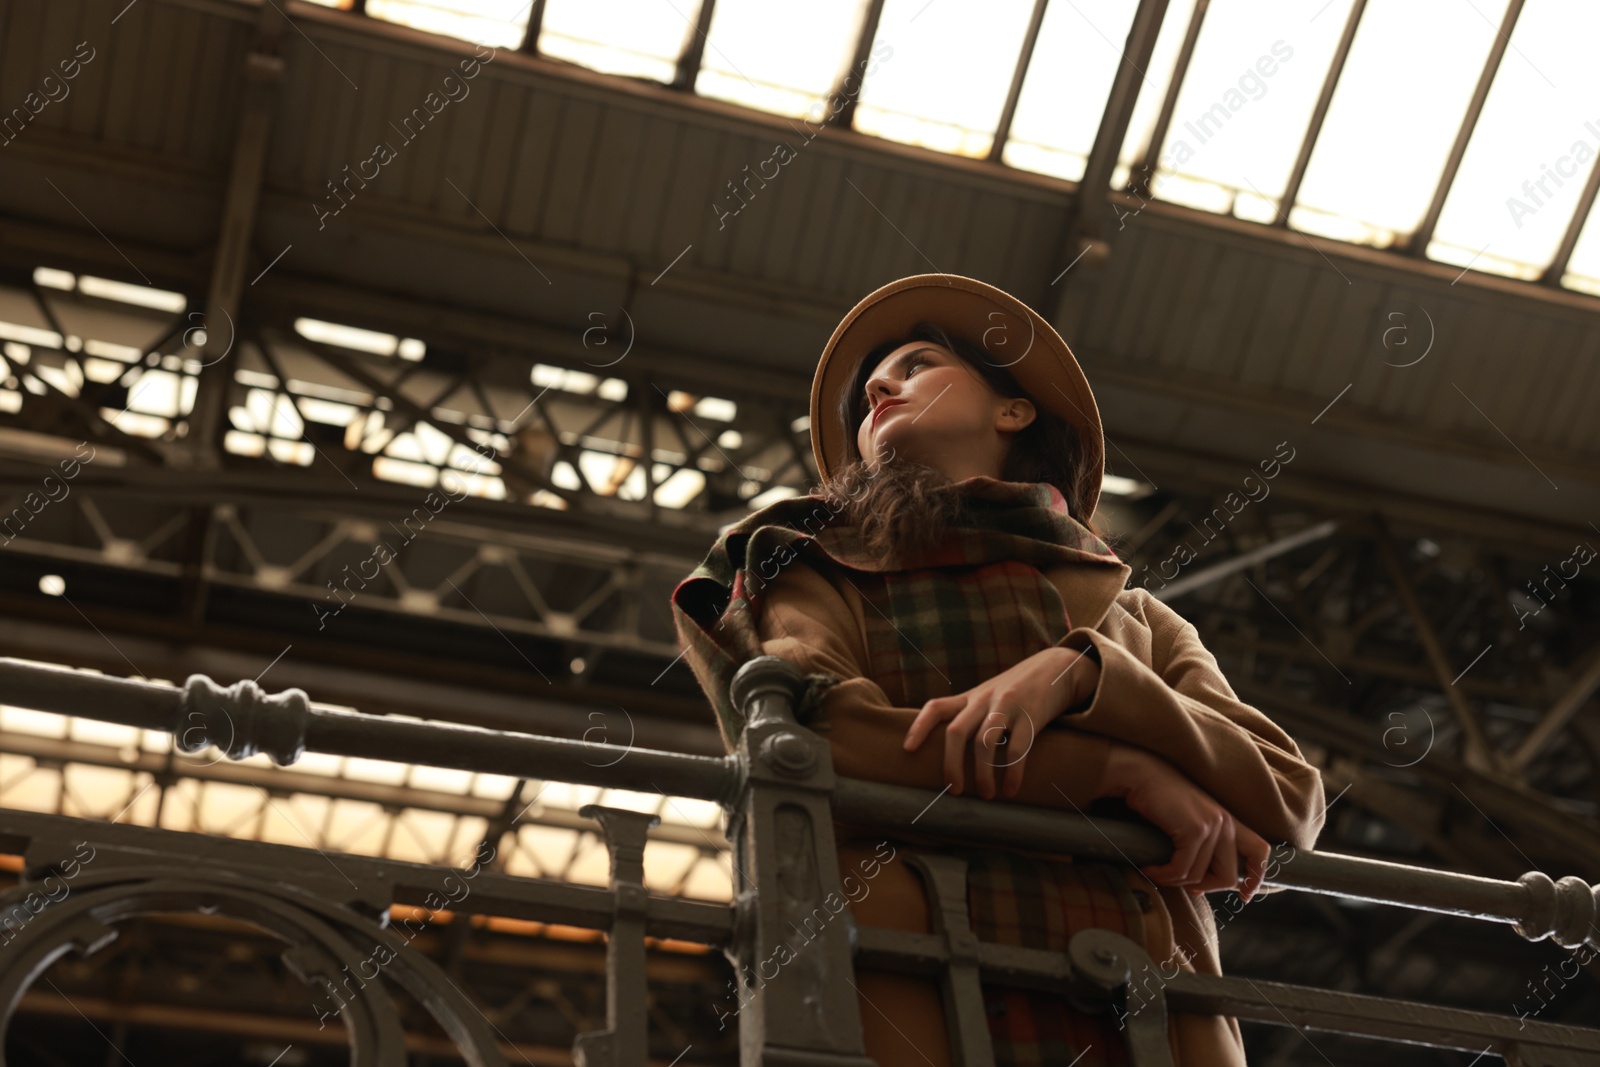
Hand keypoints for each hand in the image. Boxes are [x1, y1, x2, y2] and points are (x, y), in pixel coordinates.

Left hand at [902, 645, 1100, 800]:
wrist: (1058, 667)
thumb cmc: (1020, 689)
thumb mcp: (991, 696)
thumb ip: (973, 715)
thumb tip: (952, 753)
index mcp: (971, 696)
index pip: (936, 708)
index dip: (918, 727)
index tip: (907, 750)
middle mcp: (985, 699)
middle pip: (956, 732)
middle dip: (951, 764)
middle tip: (953, 790)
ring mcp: (1007, 706)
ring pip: (984, 743)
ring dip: (982, 774)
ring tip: (986, 795)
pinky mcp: (1032, 715)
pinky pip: (1017, 749)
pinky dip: (1012, 774)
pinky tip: (1011, 790)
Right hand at [1103, 746, 1270, 902]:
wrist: (1140, 774)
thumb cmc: (1158, 799)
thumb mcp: (1189, 822)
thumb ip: (1201, 848)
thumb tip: (1198, 886)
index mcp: (1228, 821)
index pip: (1260, 851)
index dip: (1256, 877)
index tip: (1244, 896)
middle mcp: (1225, 823)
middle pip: (1229, 877)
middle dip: (1203, 887)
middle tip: (1180, 884)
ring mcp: (1211, 826)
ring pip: (1199, 877)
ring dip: (1173, 881)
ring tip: (1156, 871)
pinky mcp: (1194, 830)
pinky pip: (1181, 870)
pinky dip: (1163, 875)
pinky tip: (1150, 868)